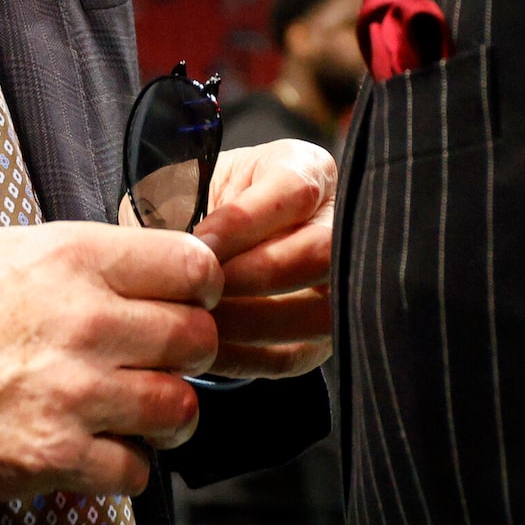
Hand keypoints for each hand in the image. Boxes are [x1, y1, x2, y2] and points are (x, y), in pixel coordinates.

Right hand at [0, 221, 219, 501]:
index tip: (193, 299)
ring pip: (179, 406)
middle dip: (190, 352)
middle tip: (168, 358)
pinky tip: (102, 448)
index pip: (191, 265)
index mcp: (75, 259)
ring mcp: (72, 393)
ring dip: (169, 412)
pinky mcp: (54, 455)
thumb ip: (86, 258)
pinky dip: (126, 465)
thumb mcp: (11, 249)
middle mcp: (83, 322)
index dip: (202, 286)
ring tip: (146, 409)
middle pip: (197, 338)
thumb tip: (145, 266)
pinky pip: (135, 469)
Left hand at [192, 140, 333, 379]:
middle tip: (202, 286)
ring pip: (315, 311)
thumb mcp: (186, 184)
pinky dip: (244, 355)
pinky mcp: (321, 336)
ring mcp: (338, 284)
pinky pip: (291, 355)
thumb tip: (185, 245)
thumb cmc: (190, 204)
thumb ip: (188, 200)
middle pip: (321, 252)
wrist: (198, 244)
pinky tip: (204, 347)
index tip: (198, 242)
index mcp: (306, 168)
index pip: (295, 192)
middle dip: (254, 274)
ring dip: (248, 321)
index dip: (244, 221)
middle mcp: (337, 223)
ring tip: (196, 319)